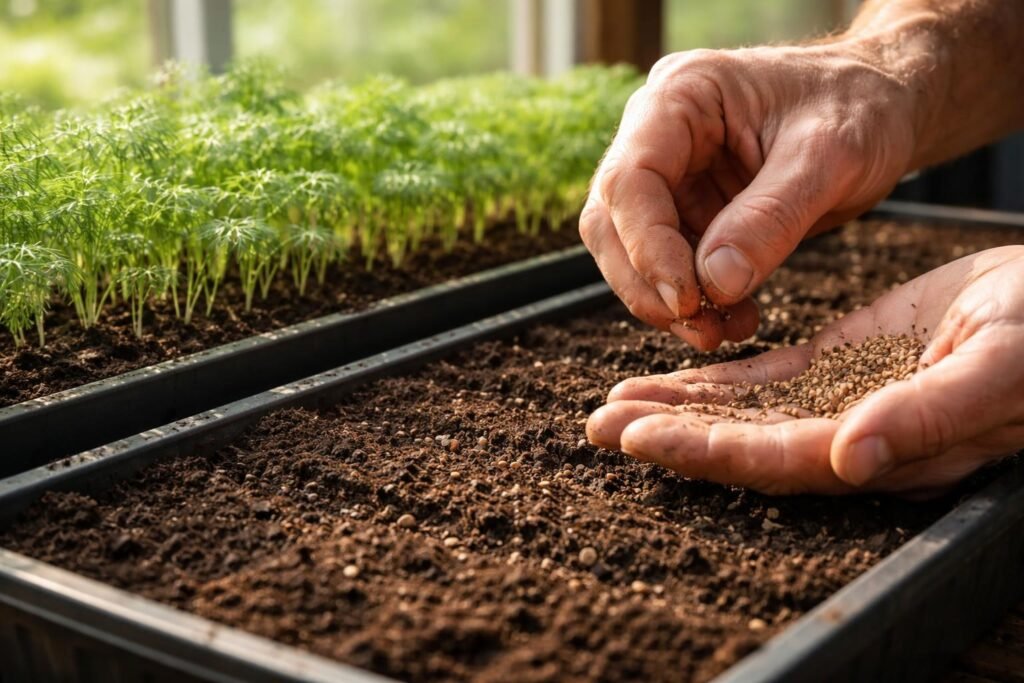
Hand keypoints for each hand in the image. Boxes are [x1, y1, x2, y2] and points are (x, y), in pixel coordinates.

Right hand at [579, 40, 920, 349]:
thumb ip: (773, 216)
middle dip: (646, 282)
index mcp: (680, 95)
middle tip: (697, 326)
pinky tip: (735, 320)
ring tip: (720, 332)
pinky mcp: (687, 211)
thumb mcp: (832, 155)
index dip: (647, 245)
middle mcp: (658, 133)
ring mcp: (669, 175)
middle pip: (612, 220)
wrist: (886, 108)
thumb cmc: (862, 107)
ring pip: (629, 252)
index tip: (688, 299)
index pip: (630, 178)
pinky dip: (694, 303)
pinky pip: (668, 267)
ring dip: (666, 302)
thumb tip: (714, 282)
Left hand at [586, 246, 1023, 495]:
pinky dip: (711, 382)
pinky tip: (665, 380)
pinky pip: (763, 380)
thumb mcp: (1000, 366)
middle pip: (745, 443)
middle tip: (596, 427)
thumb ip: (928, 416)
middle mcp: (852, 436)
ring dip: (677, 410)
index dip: (708, 453)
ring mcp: (839, 401)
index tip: (639, 439)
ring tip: (611, 406)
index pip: (780, 459)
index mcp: (888, 450)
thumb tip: (850, 459)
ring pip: (744, 413)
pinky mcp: (837, 365)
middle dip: (670, 436)